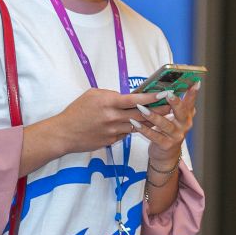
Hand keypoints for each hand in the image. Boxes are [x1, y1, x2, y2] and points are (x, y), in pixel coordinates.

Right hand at [52, 88, 173, 154]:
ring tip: (160, 115)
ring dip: (149, 121)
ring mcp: (113, 131)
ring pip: (137, 125)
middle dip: (158, 110)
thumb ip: (111, 95)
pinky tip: (137, 125)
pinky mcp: (111, 141)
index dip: (151, 97)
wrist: (64, 134)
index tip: (164, 93)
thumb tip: (125, 97)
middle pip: (141, 114)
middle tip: (171, 106)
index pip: (135, 99)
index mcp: (108, 102)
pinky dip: (132, 128)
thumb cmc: (76, 111)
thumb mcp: (92, 95)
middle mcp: (113, 117)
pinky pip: (126, 133)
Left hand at [131, 83, 200, 165]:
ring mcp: (176, 136)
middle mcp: (184, 125)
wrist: (166, 155)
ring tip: (142, 108)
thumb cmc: (168, 131)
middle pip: (182, 112)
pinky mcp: (166, 144)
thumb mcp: (175, 118)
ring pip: (165, 124)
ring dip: (153, 116)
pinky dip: (144, 129)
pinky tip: (135, 123)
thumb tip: (168, 85)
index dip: (193, 93)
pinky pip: (154, 136)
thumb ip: (174, 104)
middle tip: (168, 94)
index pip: (190, 102)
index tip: (195, 83)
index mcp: (186, 116)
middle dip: (175, 103)